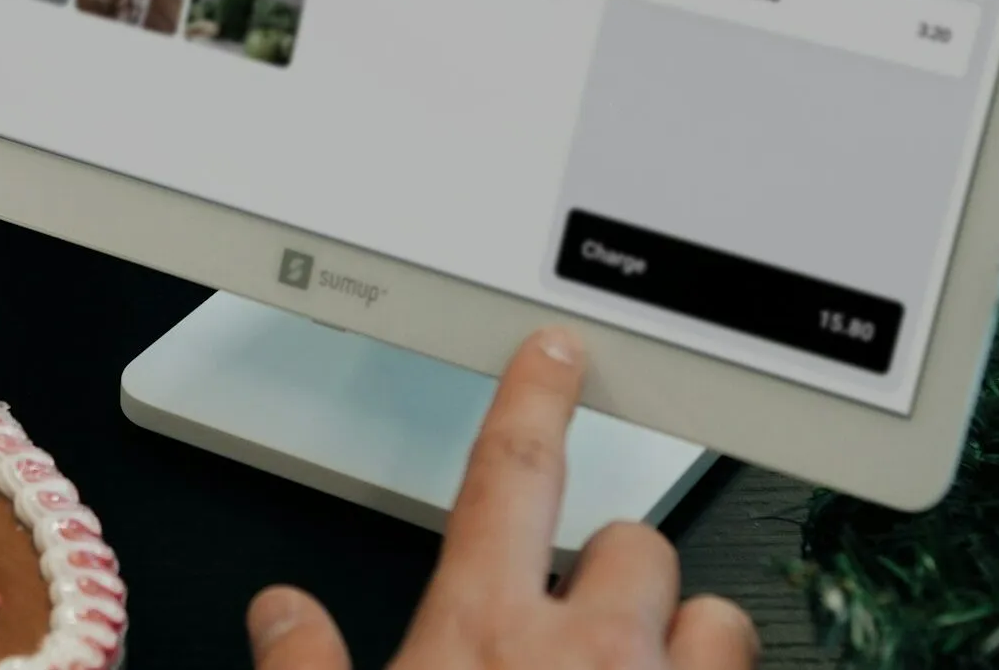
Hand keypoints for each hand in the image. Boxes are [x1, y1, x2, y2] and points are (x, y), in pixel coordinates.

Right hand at [246, 329, 758, 669]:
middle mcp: (592, 652)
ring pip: (718, 615)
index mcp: (483, 633)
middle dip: (611, 570)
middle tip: (580, 623)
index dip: (534, 401)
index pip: (510, 474)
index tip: (557, 360)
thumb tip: (280, 611)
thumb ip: (306, 666)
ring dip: (690, 638)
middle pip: (632, 541)